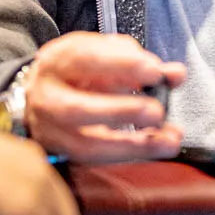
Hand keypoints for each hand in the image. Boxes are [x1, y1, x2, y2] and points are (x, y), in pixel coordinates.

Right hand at [25, 31, 186, 162]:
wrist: (39, 93)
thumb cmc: (79, 70)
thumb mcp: (104, 53)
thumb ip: (139, 61)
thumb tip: (174, 75)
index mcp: (58, 61)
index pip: (85, 59)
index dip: (121, 65)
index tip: (154, 71)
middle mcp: (48, 96)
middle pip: (76, 109)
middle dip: (121, 111)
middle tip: (157, 112)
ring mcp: (51, 130)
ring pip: (86, 145)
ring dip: (132, 145)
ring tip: (167, 141)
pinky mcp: (62, 152)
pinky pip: (97, 160)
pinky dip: (130, 154)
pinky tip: (156, 147)